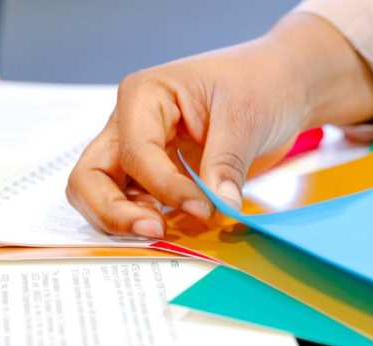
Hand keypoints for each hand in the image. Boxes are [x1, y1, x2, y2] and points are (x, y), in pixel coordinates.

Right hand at [66, 13, 372, 237]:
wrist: (281, 87)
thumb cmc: (259, 85)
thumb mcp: (246, 118)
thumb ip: (226, 163)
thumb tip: (217, 207)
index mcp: (144, 95)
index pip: (136, 153)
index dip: (165, 188)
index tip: (203, 208)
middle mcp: (130, 124)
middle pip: (91, 177)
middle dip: (114, 212)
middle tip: (156, 233)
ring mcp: (138, 151)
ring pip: (102, 195)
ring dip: (126, 221)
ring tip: (167, 234)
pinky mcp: (158, 176)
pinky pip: (136, 204)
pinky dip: (149, 221)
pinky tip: (180, 230)